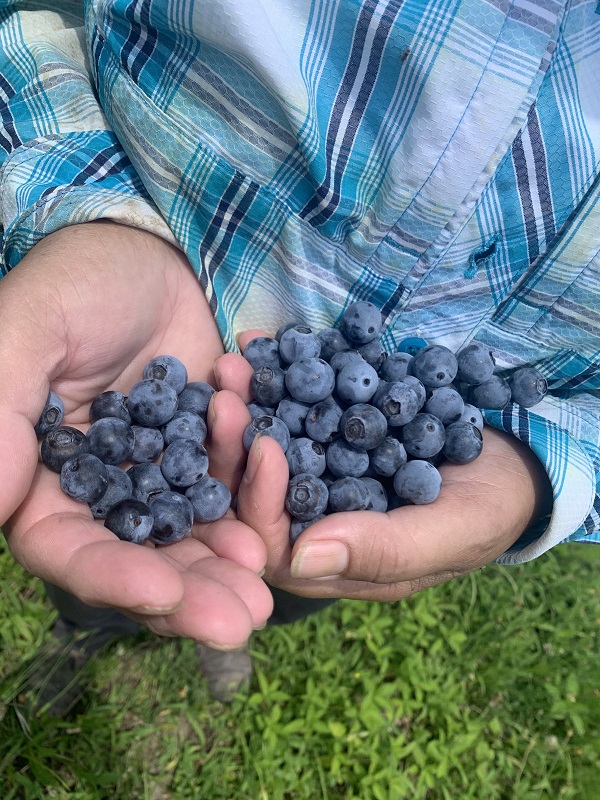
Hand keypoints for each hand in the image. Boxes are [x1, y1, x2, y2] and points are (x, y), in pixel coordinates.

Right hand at [0, 223, 271, 645]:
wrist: (154, 252)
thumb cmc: (79, 281)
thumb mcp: (32, 329)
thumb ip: (2, 410)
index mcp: (44, 475)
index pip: (66, 545)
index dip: (109, 574)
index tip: (160, 593)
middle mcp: (102, 489)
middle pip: (139, 557)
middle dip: (186, 594)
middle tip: (240, 621)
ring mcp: (161, 474)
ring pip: (190, 538)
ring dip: (225, 568)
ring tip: (264, 592)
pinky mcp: (208, 453)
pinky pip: (229, 492)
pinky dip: (249, 508)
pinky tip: (273, 526)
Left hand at [215, 332, 552, 601]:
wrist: (515, 455)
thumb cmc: (490, 507)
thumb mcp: (451, 532)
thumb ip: (383, 551)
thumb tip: (300, 560)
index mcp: (335, 560)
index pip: (274, 540)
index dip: (260, 497)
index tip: (265, 444)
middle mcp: (314, 518)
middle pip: (255, 489)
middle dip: (234, 442)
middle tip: (225, 390)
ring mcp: (316, 473)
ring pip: (264, 443)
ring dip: (245, 402)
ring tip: (234, 359)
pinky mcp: (326, 433)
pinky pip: (290, 406)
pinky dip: (274, 374)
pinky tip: (257, 340)